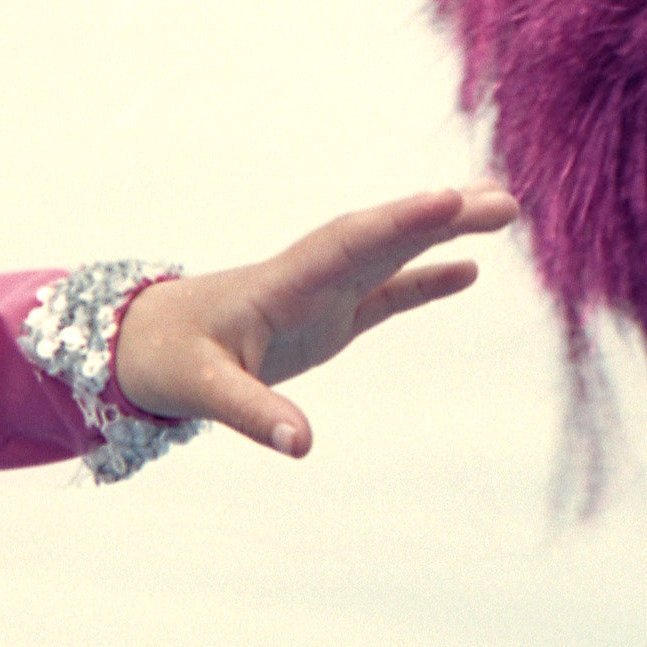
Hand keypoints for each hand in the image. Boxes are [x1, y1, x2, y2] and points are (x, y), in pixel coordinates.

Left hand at [103, 183, 518, 457]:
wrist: (144, 342)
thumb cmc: (168, 359)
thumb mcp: (201, 390)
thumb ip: (251, 412)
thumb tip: (300, 445)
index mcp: (283, 284)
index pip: (348, 245)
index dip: (398, 225)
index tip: (448, 202)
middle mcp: (310, 277)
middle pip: (384, 237)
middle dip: (439, 216)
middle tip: (503, 201)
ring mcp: (323, 293)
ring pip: (392, 253)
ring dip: (443, 232)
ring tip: (501, 210)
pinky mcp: (329, 316)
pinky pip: (386, 291)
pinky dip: (426, 278)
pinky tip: (469, 268)